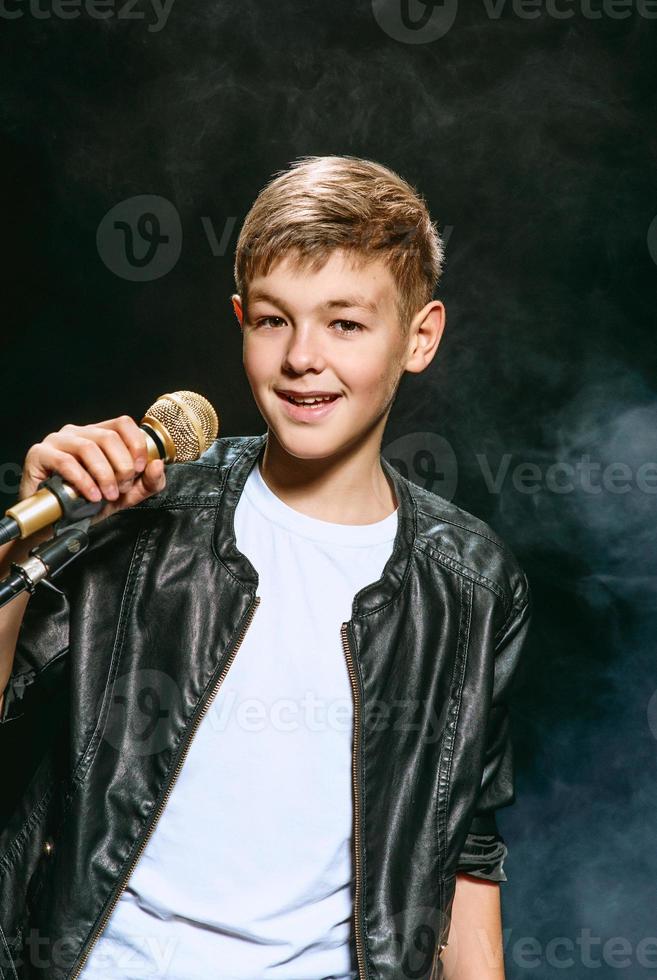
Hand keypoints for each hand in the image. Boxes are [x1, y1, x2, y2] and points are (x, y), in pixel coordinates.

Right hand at [19, 415, 166, 528]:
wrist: (59, 524)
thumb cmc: (89, 503)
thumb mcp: (127, 495)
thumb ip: (148, 482)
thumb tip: (157, 464)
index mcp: (98, 434)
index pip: (123, 423)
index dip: (136, 445)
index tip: (140, 469)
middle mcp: (78, 432)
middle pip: (108, 437)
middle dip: (122, 466)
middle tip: (121, 488)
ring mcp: (57, 441)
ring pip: (89, 447)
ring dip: (104, 474)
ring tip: (108, 494)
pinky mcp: (40, 454)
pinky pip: (66, 462)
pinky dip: (84, 480)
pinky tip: (92, 495)